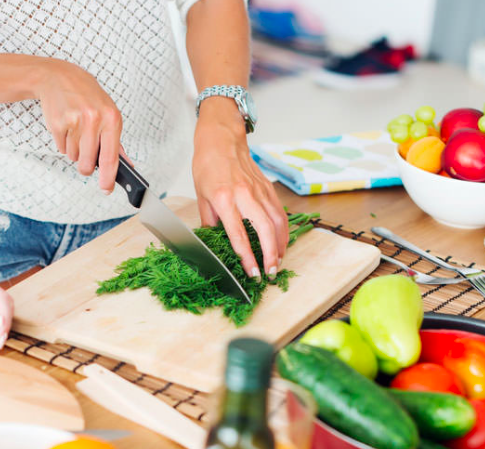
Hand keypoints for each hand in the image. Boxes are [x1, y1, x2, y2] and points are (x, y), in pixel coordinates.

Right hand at [35, 58, 123, 192]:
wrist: (59, 77)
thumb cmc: (87, 96)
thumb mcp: (108, 113)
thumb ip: (116, 142)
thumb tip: (126, 165)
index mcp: (112, 118)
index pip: (111, 157)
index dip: (108, 178)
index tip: (106, 189)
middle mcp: (94, 120)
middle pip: (88, 164)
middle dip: (86, 166)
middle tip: (86, 154)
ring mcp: (75, 121)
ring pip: (74, 157)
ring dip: (74, 150)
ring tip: (76, 130)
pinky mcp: (58, 124)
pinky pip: (61, 148)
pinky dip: (63, 143)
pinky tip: (66, 126)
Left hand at [192, 99, 287, 277]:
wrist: (222, 138)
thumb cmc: (208, 165)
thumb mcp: (201, 196)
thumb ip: (210, 221)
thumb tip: (214, 243)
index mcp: (224, 199)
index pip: (238, 235)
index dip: (247, 257)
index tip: (252, 273)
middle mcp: (244, 195)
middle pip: (264, 230)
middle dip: (270, 255)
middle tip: (271, 273)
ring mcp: (259, 190)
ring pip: (277, 222)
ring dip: (280, 245)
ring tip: (278, 262)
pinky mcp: (267, 188)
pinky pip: (279, 212)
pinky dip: (283, 230)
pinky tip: (281, 242)